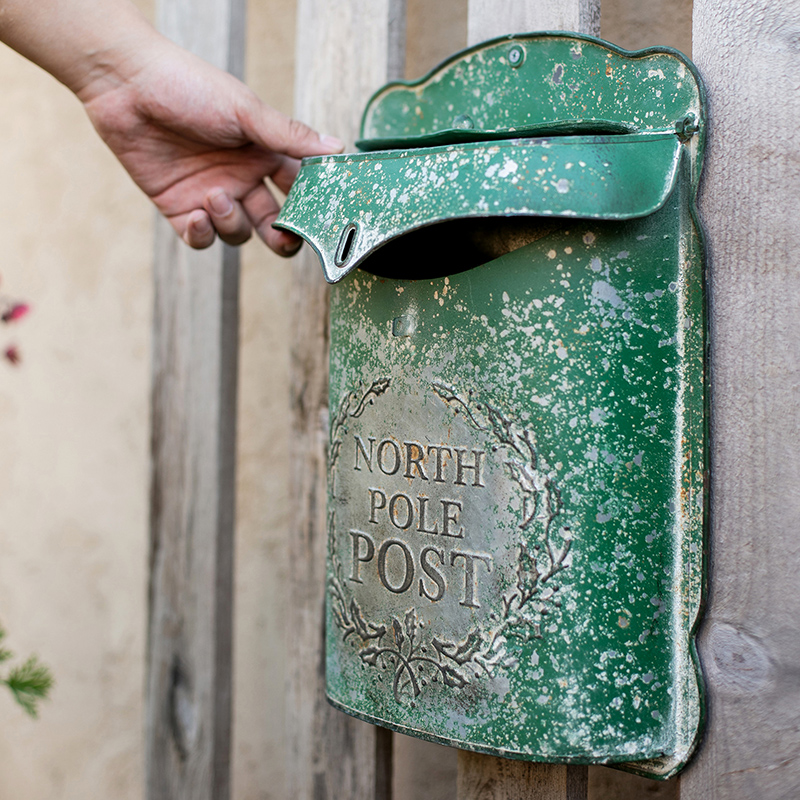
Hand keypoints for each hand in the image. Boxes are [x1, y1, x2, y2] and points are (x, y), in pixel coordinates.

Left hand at [79, 39, 342, 252]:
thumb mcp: (246, 111)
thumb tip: (337, 147)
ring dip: (232, 223)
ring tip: (215, 197)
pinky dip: (203, 234)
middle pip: (274, 224)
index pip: (298, 190)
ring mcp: (211, 195)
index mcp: (263, 154)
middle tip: (283, 238)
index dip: (309, 208)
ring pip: (238, 233)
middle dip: (283, 238)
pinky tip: (197, 215)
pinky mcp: (179, 208)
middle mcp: (241, 178)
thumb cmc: (188, 86)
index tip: (316, 217)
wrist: (126, 84)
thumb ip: (290, 136)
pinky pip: (201, 239)